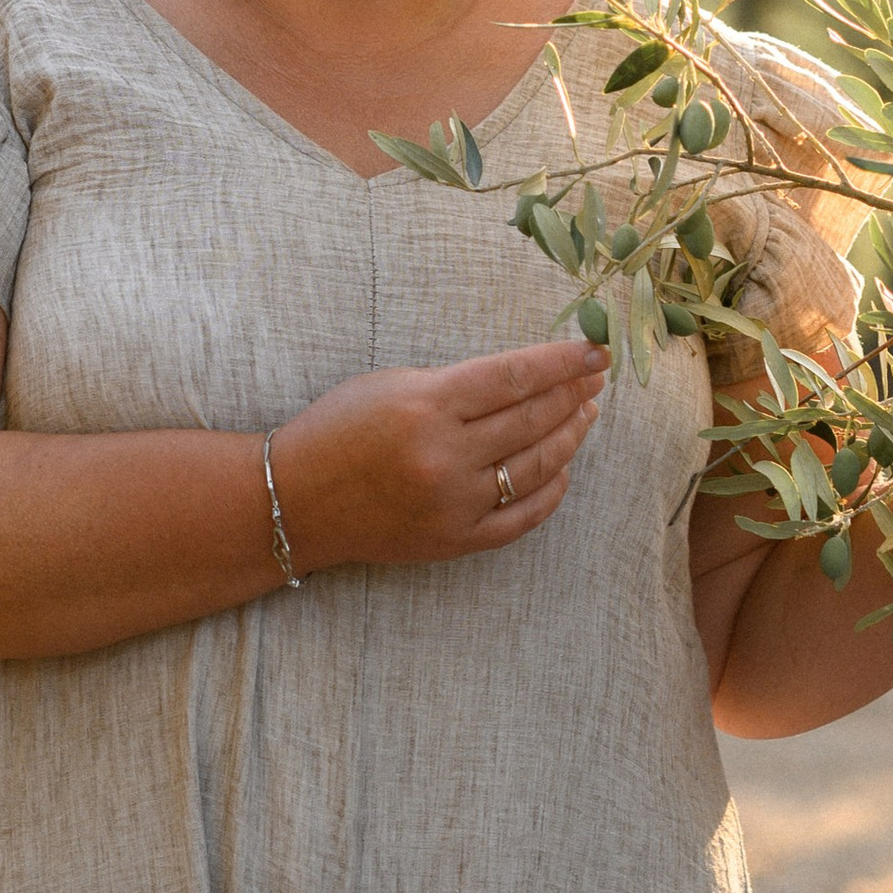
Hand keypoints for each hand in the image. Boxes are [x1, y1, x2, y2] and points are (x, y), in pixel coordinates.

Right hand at [271, 337, 608, 571]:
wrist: (295, 500)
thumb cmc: (338, 429)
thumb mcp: (392, 384)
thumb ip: (457, 384)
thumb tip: (525, 379)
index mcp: (427, 406)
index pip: (514, 378)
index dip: (562, 363)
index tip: (594, 352)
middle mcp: (445, 456)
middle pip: (532, 420)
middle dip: (573, 395)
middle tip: (597, 378)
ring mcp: (453, 504)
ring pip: (536, 467)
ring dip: (569, 437)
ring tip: (585, 414)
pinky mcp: (454, 540)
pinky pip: (521, 517)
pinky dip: (550, 490)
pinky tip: (562, 467)